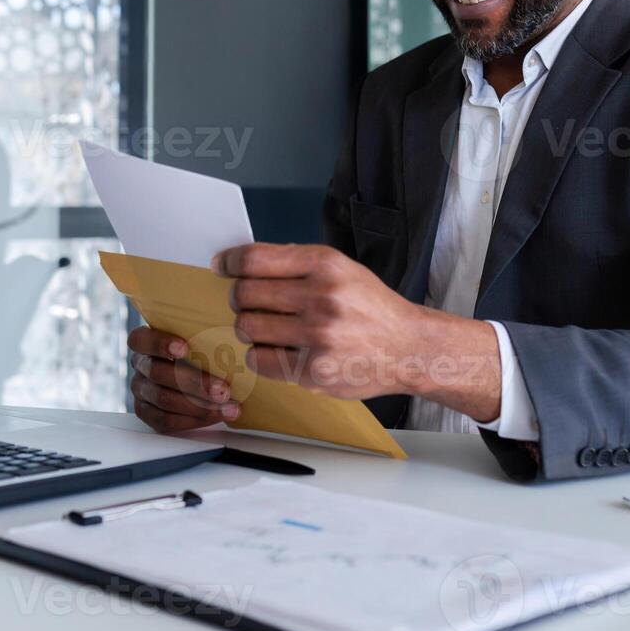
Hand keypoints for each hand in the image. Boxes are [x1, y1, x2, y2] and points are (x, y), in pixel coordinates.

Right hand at [127, 326, 240, 433]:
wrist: (197, 376)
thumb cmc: (199, 349)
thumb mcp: (199, 335)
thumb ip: (204, 330)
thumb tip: (233, 326)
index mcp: (144, 342)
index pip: (141, 339)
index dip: (160, 344)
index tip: (185, 348)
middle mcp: (140, 365)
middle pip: (158, 373)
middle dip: (195, 383)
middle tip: (223, 390)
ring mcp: (141, 390)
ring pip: (164, 399)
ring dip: (200, 405)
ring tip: (229, 407)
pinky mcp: (147, 413)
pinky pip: (166, 420)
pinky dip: (194, 419)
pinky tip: (217, 415)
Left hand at [215, 243, 501, 419]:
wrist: (407, 347)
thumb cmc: (370, 306)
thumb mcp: (342, 269)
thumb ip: (297, 264)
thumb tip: (240, 263)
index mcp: (326, 264)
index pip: (255, 259)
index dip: (230, 262)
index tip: (222, 266)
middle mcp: (321, 297)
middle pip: (245, 293)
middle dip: (240, 298)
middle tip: (249, 303)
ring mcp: (317, 336)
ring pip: (248, 327)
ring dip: (249, 328)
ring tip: (265, 328)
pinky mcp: (314, 371)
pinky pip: (260, 359)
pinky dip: (259, 355)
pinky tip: (275, 350)